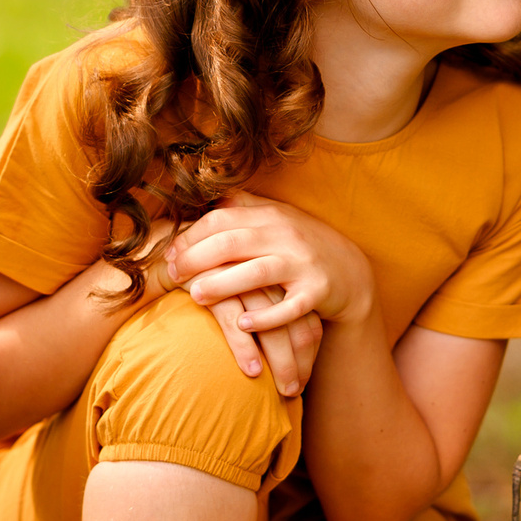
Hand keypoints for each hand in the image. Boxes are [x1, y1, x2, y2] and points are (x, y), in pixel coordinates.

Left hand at [168, 190, 376, 334]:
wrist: (351, 272)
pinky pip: (290, 307)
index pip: (223, 219)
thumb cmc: (302, 246)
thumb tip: (206, 196)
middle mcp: (286, 236)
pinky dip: (266, 317)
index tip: (169, 252)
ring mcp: (303, 264)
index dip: (192, 235)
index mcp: (271, 216)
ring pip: (258, 272)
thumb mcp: (277, 219)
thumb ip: (245, 207)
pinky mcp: (318, 292)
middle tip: (172, 274)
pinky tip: (242, 324)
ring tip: (195, 296)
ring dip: (224, 284)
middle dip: (198, 258)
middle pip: (234, 242)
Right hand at [203, 286, 323, 398]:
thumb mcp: (247, 294)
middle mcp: (268, 276)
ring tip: (282, 389)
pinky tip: (252, 371)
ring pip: (272, 327)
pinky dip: (246, 349)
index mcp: (280, 277)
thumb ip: (269, 312)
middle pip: (297, 326)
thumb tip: (292, 355)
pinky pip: (234, 322)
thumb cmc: (215, 283)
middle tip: (293, 391)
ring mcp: (241, 279)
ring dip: (282, 363)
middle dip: (299, 364)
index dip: (309, 353)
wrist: (173, 256)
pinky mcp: (213, 285)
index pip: (309, 320)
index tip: (303, 379)